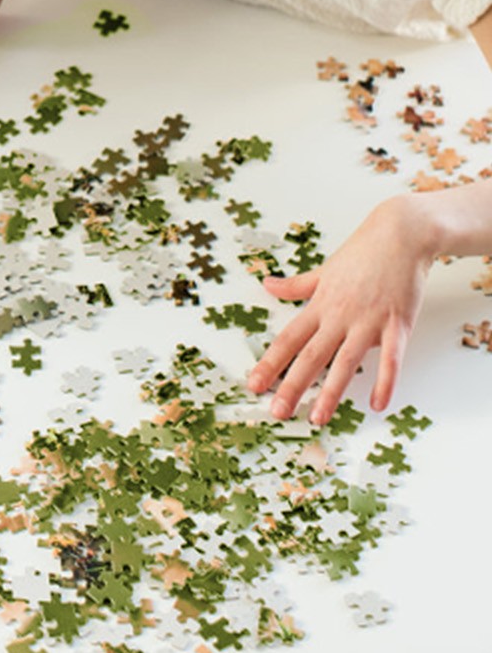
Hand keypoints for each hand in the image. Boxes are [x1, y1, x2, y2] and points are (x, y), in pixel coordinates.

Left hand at [244, 195, 433, 424]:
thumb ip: (297, 285)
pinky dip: (384, 381)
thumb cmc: (362, 253)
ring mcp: (368, 321)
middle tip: (277, 412)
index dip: (269, 363)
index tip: (253, 384)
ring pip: (344, 362)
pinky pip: (391, 358)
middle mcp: (339, 316)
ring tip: (318, 417)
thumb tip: (267, 285)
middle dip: (292, 385)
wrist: (399, 235)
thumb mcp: (323, 270)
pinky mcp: (397, 324)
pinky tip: (376, 403)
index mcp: (319, 304)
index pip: (288, 339)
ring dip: (331, 392)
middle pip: (310, 356)